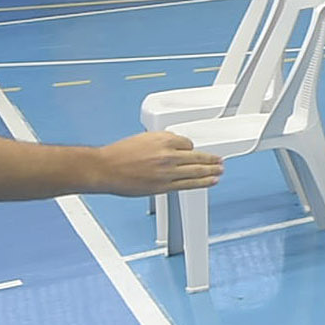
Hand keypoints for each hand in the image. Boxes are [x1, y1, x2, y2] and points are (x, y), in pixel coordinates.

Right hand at [83, 131, 223, 196]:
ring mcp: (167, 171)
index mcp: (163, 139)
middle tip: (220, 160)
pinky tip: (211, 181)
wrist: (104, 168)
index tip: (194, 151)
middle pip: (197, 157)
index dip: (190, 148)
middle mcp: (168, 154)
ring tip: (220, 171)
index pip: (187, 143)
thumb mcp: (143, 138)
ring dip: (211, 171)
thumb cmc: (118, 154)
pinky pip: (189, 184)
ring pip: (196, 171)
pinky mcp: (164, 186)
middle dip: (211, 159)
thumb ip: (160, 143)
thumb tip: (172, 148)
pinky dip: (203, 182)